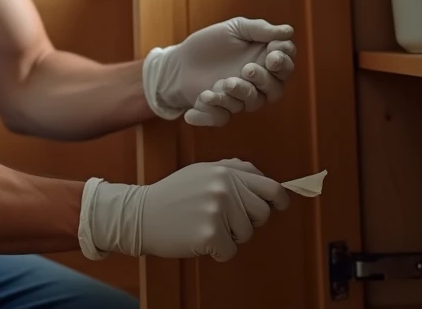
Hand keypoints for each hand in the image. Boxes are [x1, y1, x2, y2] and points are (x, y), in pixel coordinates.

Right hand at [78, 159, 288, 261]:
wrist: (141, 214)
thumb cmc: (172, 195)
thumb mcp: (201, 172)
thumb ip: (231, 170)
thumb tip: (260, 176)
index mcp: (224, 171)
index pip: (269, 185)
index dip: (279, 199)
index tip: (280, 205)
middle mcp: (224, 187)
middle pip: (262, 213)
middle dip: (248, 222)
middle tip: (225, 221)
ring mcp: (218, 210)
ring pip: (246, 234)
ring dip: (230, 237)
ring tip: (204, 226)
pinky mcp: (210, 233)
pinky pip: (230, 251)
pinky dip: (217, 251)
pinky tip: (198, 239)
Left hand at [142, 17, 295, 126]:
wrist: (179, 60)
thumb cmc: (210, 43)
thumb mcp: (234, 29)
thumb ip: (259, 29)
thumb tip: (289, 31)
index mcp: (264, 62)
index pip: (285, 67)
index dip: (283, 62)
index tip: (272, 55)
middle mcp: (256, 84)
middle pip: (274, 90)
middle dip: (264, 80)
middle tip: (247, 69)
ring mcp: (239, 99)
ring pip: (251, 103)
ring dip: (240, 93)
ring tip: (225, 82)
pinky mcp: (219, 112)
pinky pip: (222, 117)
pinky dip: (213, 109)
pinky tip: (204, 96)